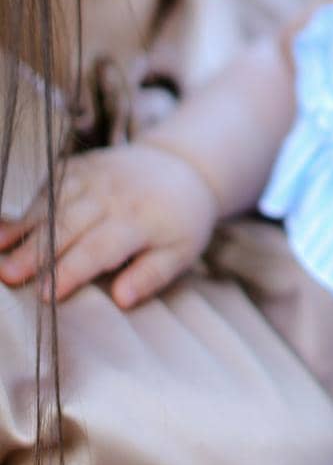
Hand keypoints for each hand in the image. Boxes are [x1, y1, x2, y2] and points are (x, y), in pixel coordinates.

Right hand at [0, 141, 217, 306]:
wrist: (183, 165)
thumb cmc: (180, 220)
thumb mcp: (181, 251)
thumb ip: (152, 275)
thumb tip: (121, 299)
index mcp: (139, 219)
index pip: (99, 248)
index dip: (71, 270)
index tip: (46, 294)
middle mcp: (112, 195)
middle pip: (68, 225)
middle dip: (36, 251)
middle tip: (9, 275)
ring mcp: (94, 177)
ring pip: (53, 204)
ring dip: (23, 227)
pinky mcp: (81, 166)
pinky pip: (49, 187)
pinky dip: (27, 207)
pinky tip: (4, 229)